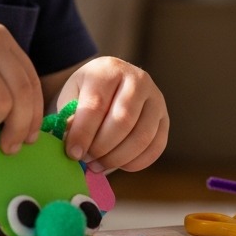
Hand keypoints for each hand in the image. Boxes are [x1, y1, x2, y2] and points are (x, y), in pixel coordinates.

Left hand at [58, 57, 168, 172]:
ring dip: (118, 158)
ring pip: (142, 137)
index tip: (73, 153)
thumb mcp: (72, 97)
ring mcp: (156, 99)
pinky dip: (136, 162)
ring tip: (98, 165)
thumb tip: (75, 150)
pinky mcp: (165, 119)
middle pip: (123, 121)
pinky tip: (119, 164)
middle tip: (86, 160)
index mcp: (109, 70)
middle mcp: (138, 80)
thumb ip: (71, 120)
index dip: (84, 133)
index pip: (97, 105)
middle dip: (102, 147)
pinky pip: (156, 147)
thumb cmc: (87, 93)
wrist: (111, 85)